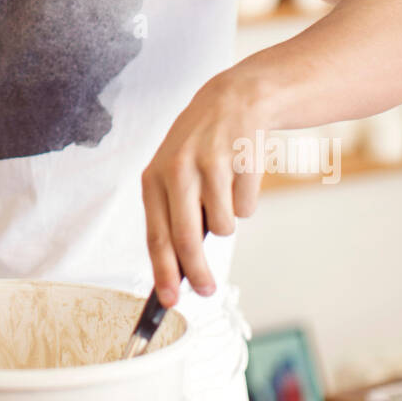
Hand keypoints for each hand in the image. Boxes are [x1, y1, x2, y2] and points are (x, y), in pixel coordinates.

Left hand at [140, 72, 268, 306]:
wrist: (233, 99)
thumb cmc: (199, 147)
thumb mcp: (173, 173)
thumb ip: (172, 214)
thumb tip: (178, 270)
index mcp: (154, 177)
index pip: (156, 235)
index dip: (163, 272)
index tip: (168, 301)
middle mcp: (177, 170)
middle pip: (186, 240)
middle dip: (198, 273)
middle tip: (207, 291)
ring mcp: (211, 165)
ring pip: (224, 227)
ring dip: (228, 221)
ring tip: (224, 192)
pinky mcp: (241, 161)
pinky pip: (247, 208)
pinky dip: (246, 200)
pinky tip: (240, 174)